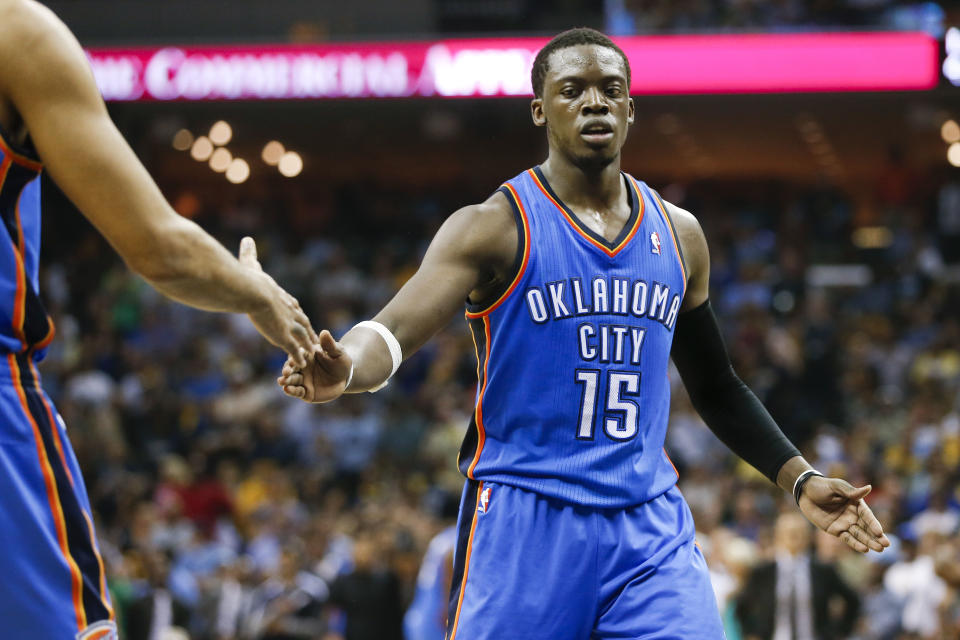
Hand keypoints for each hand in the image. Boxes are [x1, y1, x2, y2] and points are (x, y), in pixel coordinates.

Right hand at [239, 237, 316, 367]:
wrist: (251, 292)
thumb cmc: (249, 279)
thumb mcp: (252, 264)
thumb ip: (250, 253)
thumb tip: (247, 238)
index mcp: (284, 298)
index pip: (294, 308)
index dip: (297, 314)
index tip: (301, 319)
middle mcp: (290, 312)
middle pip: (304, 324)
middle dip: (309, 332)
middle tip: (314, 339)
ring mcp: (289, 326)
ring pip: (302, 339)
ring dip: (306, 347)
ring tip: (311, 355)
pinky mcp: (284, 337)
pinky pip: (293, 350)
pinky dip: (297, 357)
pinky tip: (301, 364)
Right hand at [277, 330, 351, 402]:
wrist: (345, 378)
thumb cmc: (340, 361)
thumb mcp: (337, 352)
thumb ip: (330, 345)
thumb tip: (325, 332)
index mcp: (307, 355)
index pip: (298, 355)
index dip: (295, 358)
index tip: (292, 360)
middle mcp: (301, 367)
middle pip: (291, 368)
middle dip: (287, 370)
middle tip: (285, 372)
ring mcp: (302, 379)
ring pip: (291, 380)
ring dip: (286, 380)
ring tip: (282, 381)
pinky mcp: (305, 392)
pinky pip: (297, 391)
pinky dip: (291, 391)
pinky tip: (287, 389)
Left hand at [798, 476, 890, 553]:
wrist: (804, 492)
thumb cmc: (821, 486)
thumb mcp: (836, 486)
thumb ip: (851, 491)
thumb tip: (869, 488)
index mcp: (856, 503)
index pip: (867, 515)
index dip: (873, 524)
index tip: (880, 532)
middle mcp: (853, 515)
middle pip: (867, 527)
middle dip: (877, 536)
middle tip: (886, 545)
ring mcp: (845, 524)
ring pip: (859, 535)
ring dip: (869, 542)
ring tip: (879, 549)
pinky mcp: (836, 530)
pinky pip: (847, 538)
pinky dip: (855, 544)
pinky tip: (864, 549)